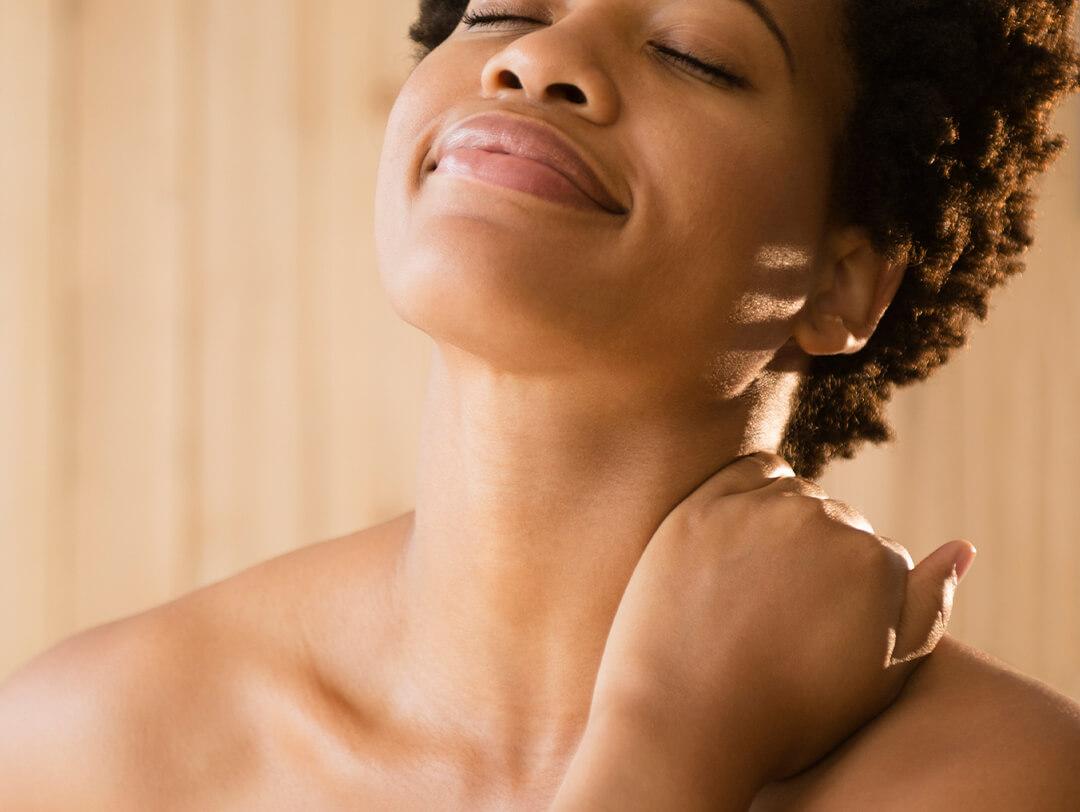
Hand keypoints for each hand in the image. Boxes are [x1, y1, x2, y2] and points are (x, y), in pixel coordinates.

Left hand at [575, 451, 974, 801]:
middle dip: (821, 558)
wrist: (686, 721)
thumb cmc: (788, 712)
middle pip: (839, 523)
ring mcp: (757, 508)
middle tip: (783, 612)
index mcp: (873, 560)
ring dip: (786, 523)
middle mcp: (822, 521)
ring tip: (757, 583)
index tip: (819, 631)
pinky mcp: (703, 504)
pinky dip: (751, 495)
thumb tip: (962, 547)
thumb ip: (928, 608)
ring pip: (795, 495)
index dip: (853, 598)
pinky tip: (739, 538)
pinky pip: (746, 474)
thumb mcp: (882, 677)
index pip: (881, 558)